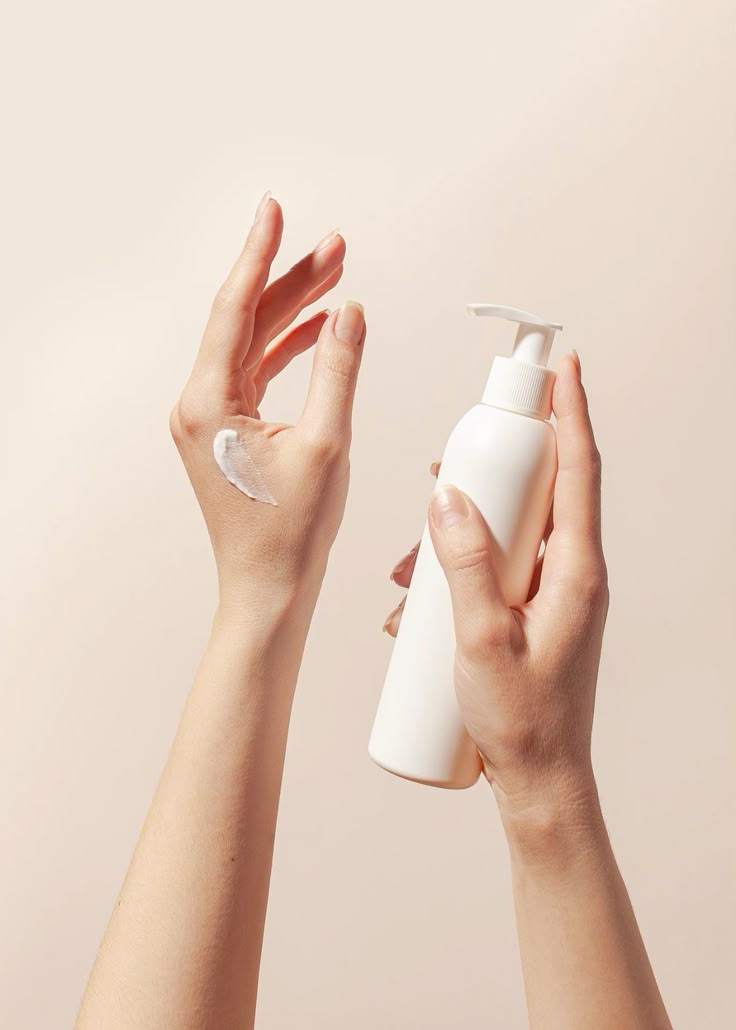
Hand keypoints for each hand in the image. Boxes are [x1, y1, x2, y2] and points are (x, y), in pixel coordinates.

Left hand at [170, 193, 365, 609]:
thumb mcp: (326, 444)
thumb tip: (349, 313)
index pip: (234, 309)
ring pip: (253, 344)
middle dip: (290, 280)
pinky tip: (318, 328)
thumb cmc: (290, 531)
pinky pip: (256, 372)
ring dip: (292, 311)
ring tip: (335, 273)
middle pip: (246, 321)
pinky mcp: (226, 430)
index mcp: (209, 403)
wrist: (270, 586)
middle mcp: (199, 404)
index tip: (274, 211)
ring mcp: (210, 417)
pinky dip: (286, 348)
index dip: (258, 255)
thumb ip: (338, 370)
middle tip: (333, 245)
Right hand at [385, 355, 607, 825]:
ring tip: (413, 564)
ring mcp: (556, 595)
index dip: (572, 414)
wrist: (540, 782)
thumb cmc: (520, 721)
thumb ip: (464, 564)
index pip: (580, 472)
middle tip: (452, 463)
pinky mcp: (535, 614)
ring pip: (513, 533)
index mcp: (578, 572)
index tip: (564, 367)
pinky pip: (501, 568)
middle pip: (543, 493)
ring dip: (463, 532)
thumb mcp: (481, 639)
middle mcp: (575, 575)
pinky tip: (421, 600)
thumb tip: (448, 498)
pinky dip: (462, 568)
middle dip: (494, 471)